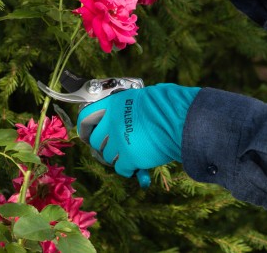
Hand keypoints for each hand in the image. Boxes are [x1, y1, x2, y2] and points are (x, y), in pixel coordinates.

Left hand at [77, 83, 199, 177]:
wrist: (183, 119)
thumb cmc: (169, 104)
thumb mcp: (142, 97)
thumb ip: (128, 106)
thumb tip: (127, 112)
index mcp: (113, 104)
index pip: (86, 116)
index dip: (84, 127)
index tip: (86, 133)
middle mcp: (112, 122)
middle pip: (94, 140)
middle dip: (102, 146)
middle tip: (112, 148)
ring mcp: (119, 141)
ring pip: (108, 156)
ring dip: (117, 157)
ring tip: (130, 154)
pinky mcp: (130, 157)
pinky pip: (121, 169)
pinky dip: (128, 169)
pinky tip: (137, 166)